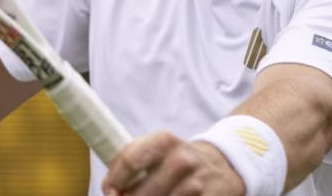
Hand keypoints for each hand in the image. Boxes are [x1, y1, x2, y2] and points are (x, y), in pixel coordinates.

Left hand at [103, 132, 244, 195]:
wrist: (222, 166)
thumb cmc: (177, 159)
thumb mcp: (155, 148)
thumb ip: (128, 161)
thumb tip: (109, 188)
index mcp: (164, 141)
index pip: (130, 161)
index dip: (114, 181)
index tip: (110, 191)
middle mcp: (182, 161)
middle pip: (141, 192)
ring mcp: (196, 185)